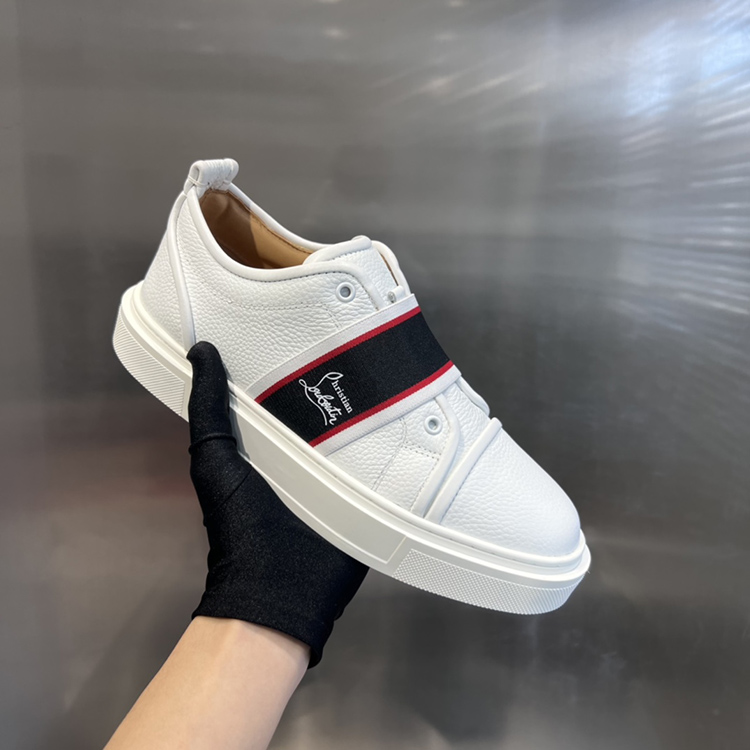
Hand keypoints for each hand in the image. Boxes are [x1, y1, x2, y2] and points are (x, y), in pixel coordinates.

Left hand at [186, 341, 367, 666]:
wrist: (278, 591)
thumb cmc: (239, 525)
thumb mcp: (215, 459)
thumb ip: (207, 408)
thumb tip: (200, 348)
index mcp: (270, 443)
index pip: (286, 392)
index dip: (295, 361)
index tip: (311, 320)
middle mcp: (306, 455)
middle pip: (327, 408)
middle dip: (343, 380)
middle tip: (366, 337)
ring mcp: (340, 476)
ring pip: (359, 431)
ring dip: (375, 409)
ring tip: (398, 366)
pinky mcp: (369, 495)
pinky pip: (385, 463)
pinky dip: (396, 443)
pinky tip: (417, 413)